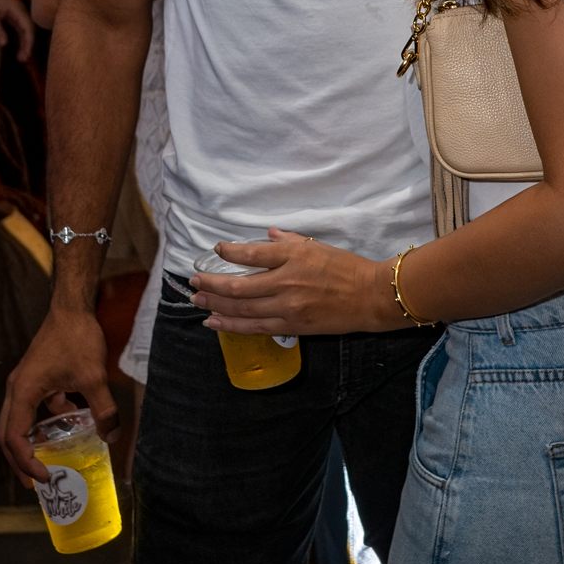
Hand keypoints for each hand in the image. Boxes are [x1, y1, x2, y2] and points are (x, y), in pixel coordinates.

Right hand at [0, 308, 117, 486]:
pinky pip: (34, 406)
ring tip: (48, 460)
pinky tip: (70, 420)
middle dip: (19, 461)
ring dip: (30, 442)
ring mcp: (24, 382)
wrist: (72, 307)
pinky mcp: (36, 376)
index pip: (14, 439)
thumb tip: (111, 437)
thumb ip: (103, 409)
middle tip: (36, 482)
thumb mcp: (94, 378)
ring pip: (19, 421)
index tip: (45, 477)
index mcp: (22, 393)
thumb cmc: (76, 338)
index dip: (26, 463)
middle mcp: (16, 390)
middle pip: (7, 435)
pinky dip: (46, 420)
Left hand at [189, 229, 385, 336]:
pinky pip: (254, 327)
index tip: (217, 250)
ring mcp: (287, 307)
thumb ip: (289, 241)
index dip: (229, 252)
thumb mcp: (317, 247)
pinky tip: (215, 323)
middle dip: (211, 284)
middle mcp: (286, 282)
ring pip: (241, 310)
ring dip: (215, 306)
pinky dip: (231, 325)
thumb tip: (268, 236)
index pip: (252, 254)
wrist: (370, 296)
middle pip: (238, 286)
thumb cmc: (346, 267)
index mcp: (293, 256)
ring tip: (197, 301)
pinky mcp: (291, 327)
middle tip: (193, 281)